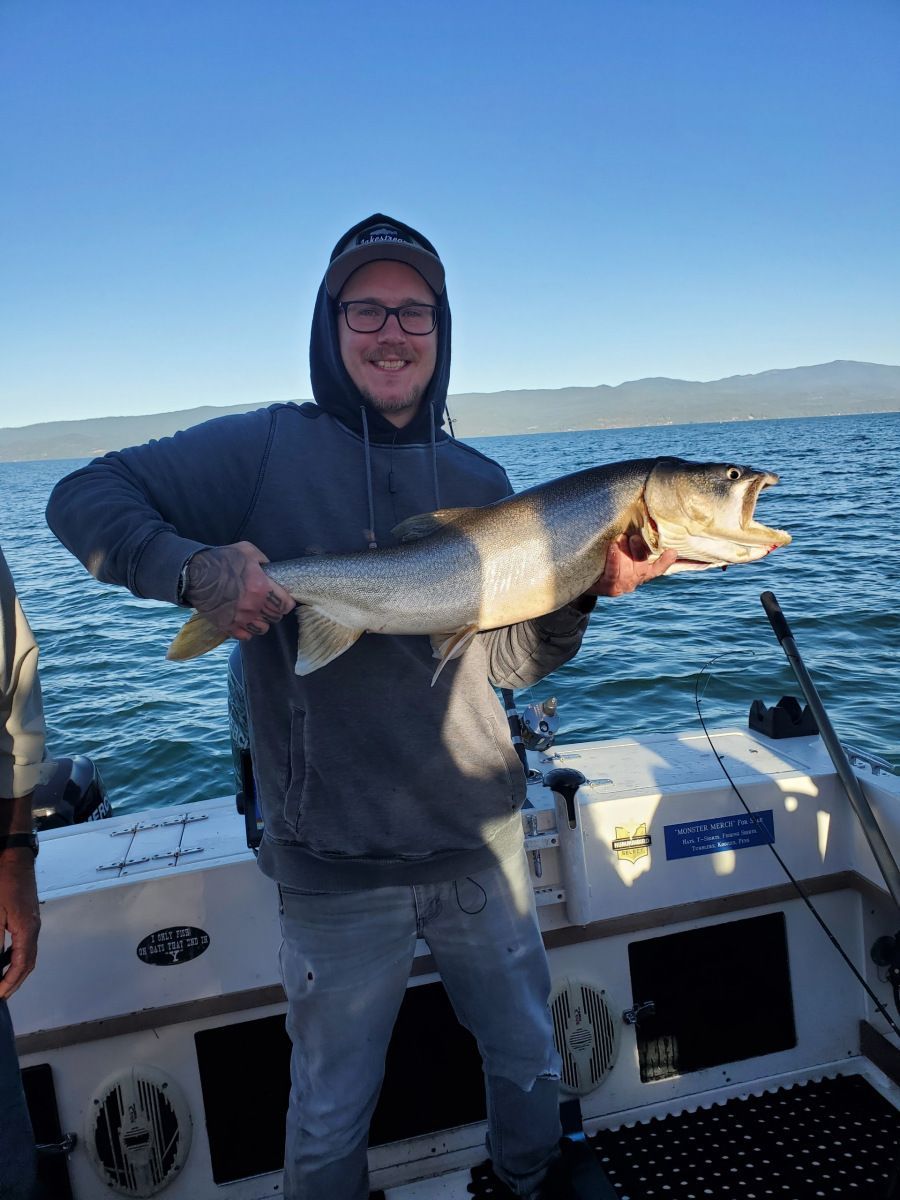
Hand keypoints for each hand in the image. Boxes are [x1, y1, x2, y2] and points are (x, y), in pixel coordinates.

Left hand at [0, 851, 39, 999]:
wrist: (14, 858)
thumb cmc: (4, 881)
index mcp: (27, 930)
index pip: (21, 966)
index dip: (9, 984)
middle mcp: (33, 928)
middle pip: (28, 963)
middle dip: (14, 982)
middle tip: (0, 995)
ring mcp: (32, 921)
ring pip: (27, 954)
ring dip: (15, 971)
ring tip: (1, 981)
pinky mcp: (27, 916)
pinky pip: (24, 943)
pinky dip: (14, 957)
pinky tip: (3, 958)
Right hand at [183, 542, 295, 642]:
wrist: (193, 574)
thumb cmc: (221, 560)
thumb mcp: (247, 551)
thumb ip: (264, 561)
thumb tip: (271, 569)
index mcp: (261, 588)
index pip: (285, 604)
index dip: (286, 602)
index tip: (282, 600)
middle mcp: (253, 606)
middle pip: (275, 617)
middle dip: (274, 610)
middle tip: (268, 604)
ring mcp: (240, 618)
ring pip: (262, 629)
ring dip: (262, 621)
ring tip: (257, 613)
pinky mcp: (227, 626)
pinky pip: (246, 636)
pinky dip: (248, 630)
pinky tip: (245, 621)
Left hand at [586, 534, 677, 597]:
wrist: (585, 580)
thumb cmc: (607, 561)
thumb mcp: (623, 555)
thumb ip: (633, 543)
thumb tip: (641, 519)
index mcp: (642, 574)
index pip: (657, 569)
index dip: (666, 562)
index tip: (672, 551)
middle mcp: (634, 581)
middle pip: (641, 567)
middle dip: (638, 551)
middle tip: (633, 537)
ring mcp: (622, 586)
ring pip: (629, 570)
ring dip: (624, 553)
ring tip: (619, 538)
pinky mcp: (608, 586)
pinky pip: (613, 572)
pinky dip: (614, 559)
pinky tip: (613, 548)